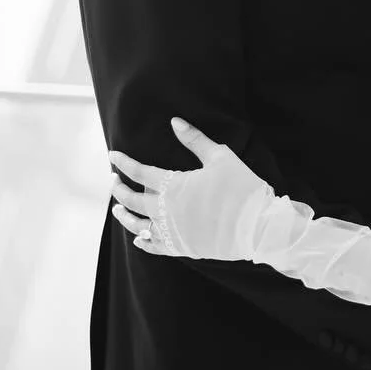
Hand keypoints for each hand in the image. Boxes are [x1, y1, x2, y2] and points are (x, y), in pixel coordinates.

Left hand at [108, 117, 273, 258]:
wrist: (258, 226)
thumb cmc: (241, 188)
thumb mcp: (220, 157)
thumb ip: (195, 139)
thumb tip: (174, 121)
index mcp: (173, 186)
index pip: (139, 172)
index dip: (123, 162)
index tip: (112, 155)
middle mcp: (165, 211)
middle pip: (132, 200)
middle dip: (119, 189)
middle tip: (113, 180)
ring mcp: (172, 232)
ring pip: (137, 225)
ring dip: (124, 216)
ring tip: (117, 209)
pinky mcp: (181, 248)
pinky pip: (154, 246)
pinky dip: (143, 241)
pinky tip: (138, 238)